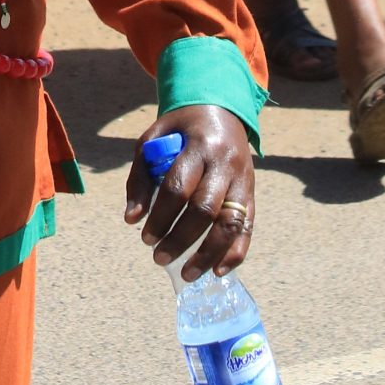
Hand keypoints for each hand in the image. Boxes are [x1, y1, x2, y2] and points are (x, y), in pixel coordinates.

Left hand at [123, 104, 255, 280]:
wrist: (221, 109)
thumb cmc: (181, 129)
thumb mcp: (153, 139)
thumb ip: (141, 177)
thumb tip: (132, 219)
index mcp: (199, 146)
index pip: (179, 187)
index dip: (161, 216)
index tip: (144, 237)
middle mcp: (225, 163)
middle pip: (205, 208)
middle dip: (181, 238)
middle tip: (158, 257)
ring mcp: (243, 179)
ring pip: (231, 222)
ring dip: (209, 253)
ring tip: (188, 275)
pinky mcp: (252, 192)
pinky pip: (248, 226)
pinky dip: (236, 252)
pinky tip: (219, 271)